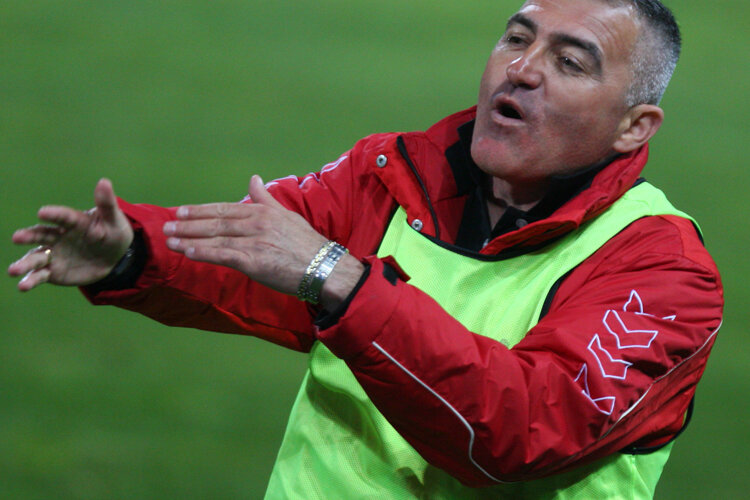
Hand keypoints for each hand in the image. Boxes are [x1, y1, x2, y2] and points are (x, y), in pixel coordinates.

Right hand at [8, 179, 134, 290]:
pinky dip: (31, 280)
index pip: (63, 217)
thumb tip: (104, 181)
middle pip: (41, 235)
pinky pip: (40, 275)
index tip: (42, 212)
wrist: (112, 258)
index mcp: (73, 222)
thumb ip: (107, 204)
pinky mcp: (52, 271)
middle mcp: (58, 236)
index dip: (54, 214)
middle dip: (29, 236)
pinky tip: (23, 286)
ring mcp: (53, 254)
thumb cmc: (113, 234)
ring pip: (36, 257)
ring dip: (24, 264)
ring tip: (13, 271)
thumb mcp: (114, 221)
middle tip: (17, 237)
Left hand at [163, 175, 363, 308]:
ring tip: (170, 240)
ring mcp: (254, 242)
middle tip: (167, 225)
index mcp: (262, 212)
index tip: (180, 211)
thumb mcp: (286, 215)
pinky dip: (205, 253)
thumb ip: (265, 198)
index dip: (200, 210)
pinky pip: (224, 255)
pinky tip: (188, 252)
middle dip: (188, 224)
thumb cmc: (306, 244)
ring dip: (190, 239)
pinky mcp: (255, 262)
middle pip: (215, 222)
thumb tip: (253, 178)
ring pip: (216, 238)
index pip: (225, 209)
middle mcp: (256, 224)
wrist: (324, 267)